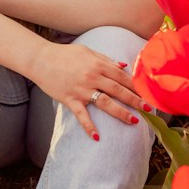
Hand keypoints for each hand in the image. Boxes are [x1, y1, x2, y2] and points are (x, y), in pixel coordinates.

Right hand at [30, 40, 148, 138]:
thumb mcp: (87, 52)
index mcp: (97, 64)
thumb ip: (106, 59)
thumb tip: (124, 66)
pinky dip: (89, 126)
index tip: (147, 93)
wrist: (40, 58)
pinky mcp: (70, 99)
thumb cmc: (64, 54)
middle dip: (135, 100)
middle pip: (118, 90)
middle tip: (148, 109)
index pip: (122, 76)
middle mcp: (92, 77)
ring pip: (105, 103)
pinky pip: (82, 115)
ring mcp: (81, 89)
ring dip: (121, 113)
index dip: (136, 85)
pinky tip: (97, 137)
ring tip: (133, 121)